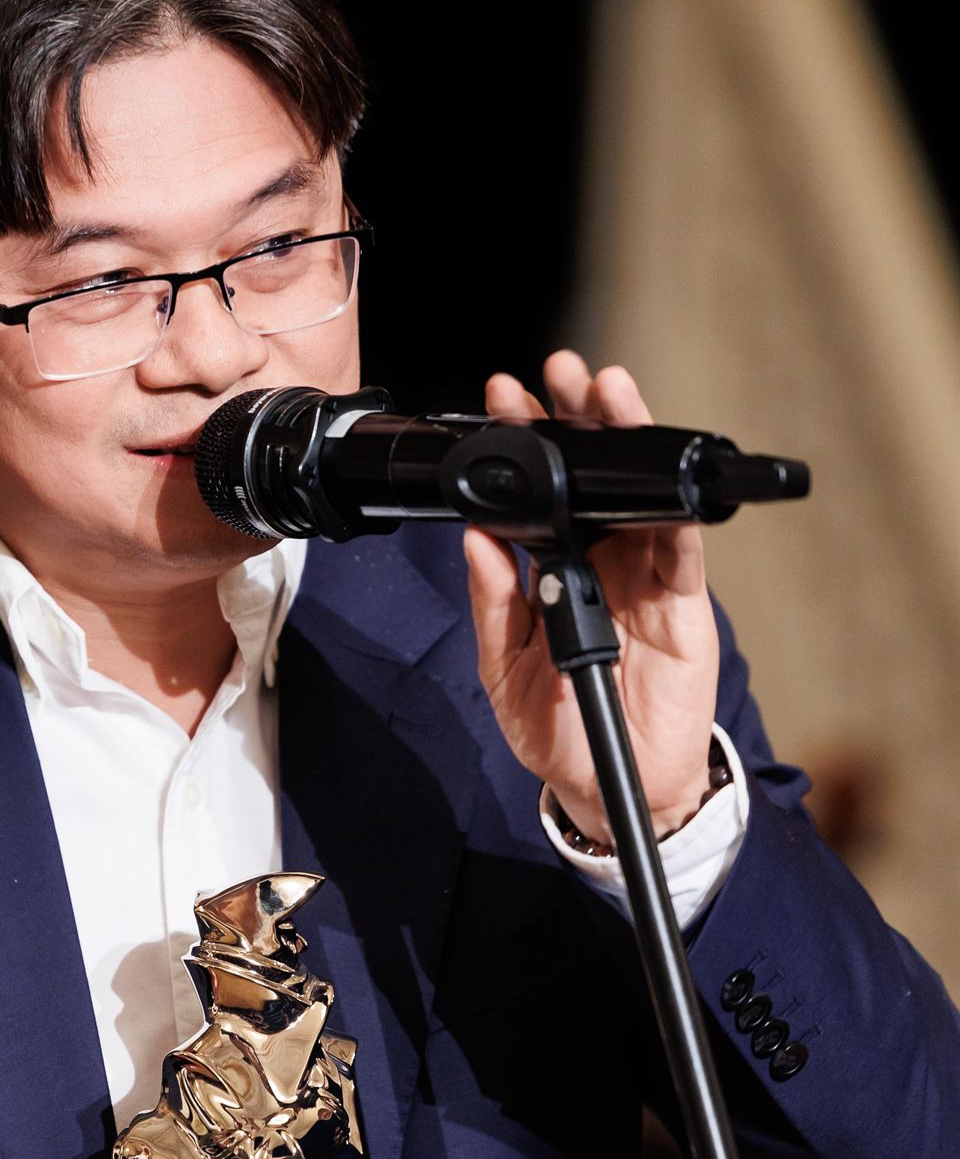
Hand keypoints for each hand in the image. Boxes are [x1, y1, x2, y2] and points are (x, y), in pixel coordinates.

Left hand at [462, 350, 719, 845]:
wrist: (607, 787)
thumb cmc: (556, 730)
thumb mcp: (505, 668)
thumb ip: (495, 603)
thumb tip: (476, 538)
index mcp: (554, 570)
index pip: (541, 495)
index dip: (527, 445)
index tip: (502, 400)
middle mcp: (601, 563)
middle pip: (596, 479)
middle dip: (581, 420)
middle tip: (562, 371)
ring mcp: (645, 581)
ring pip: (641, 499)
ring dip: (628, 444)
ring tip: (611, 394)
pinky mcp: (682, 609)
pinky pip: (682, 555)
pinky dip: (675, 517)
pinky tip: (662, 479)